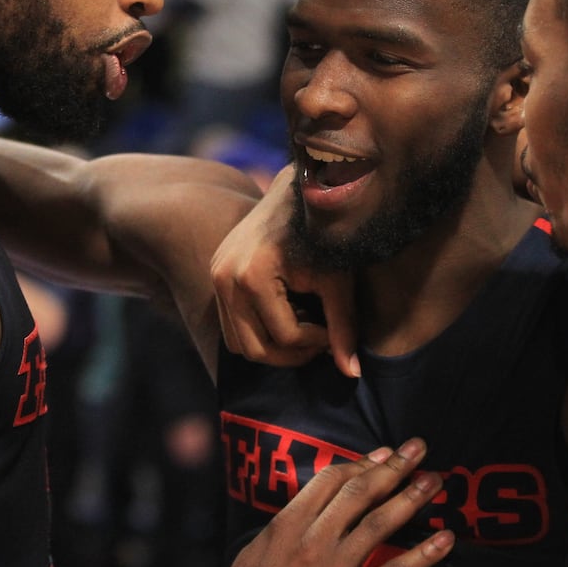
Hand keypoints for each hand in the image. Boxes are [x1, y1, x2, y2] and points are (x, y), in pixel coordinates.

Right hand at [208, 438, 452, 566]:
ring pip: (379, 524)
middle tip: (419, 449)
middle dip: (394, 468)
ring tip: (434, 481)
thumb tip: (308, 513)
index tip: (385, 453)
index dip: (363, 463)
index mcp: (287, 525)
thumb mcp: (255, 551)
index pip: (331, 480)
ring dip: (411, 498)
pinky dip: (423, 555)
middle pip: (360, 493)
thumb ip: (284, 529)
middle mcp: (312, 541)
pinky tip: (445, 539)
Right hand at [210, 167, 359, 376]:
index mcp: (252, 276)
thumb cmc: (322, 235)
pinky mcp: (215, 276)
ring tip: (304, 326)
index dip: (317, 342)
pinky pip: (232, 326)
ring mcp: (215, 277)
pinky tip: (287, 313)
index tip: (334, 331)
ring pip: (238, 344)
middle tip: (320, 341)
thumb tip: (352, 374)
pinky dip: (258, 331)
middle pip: (255, 349)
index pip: (286, 336)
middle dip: (292, 354)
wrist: (294, 193)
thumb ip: (344, 326)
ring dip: (273, 346)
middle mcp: (225, 279)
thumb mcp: (337, 280)